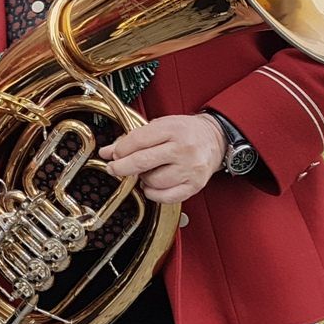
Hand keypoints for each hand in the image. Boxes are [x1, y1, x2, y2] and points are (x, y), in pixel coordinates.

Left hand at [100, 113, 224, 203]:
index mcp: (173, 130)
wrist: (215, 139)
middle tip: (114, 168)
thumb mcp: (160, 126)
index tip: (112, 154)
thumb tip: (107, 152)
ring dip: (142, 179)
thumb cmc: (185, 132)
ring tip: (146, 172)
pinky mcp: (195, 185)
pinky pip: (166, 197)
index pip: (137, 141)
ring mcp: (190, 169)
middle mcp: (183, 149)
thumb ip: (132, 138)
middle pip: (142, 162)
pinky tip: (152, 185)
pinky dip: (153, 193)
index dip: (120, 150)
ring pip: (152, 181)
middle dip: (121, 167)